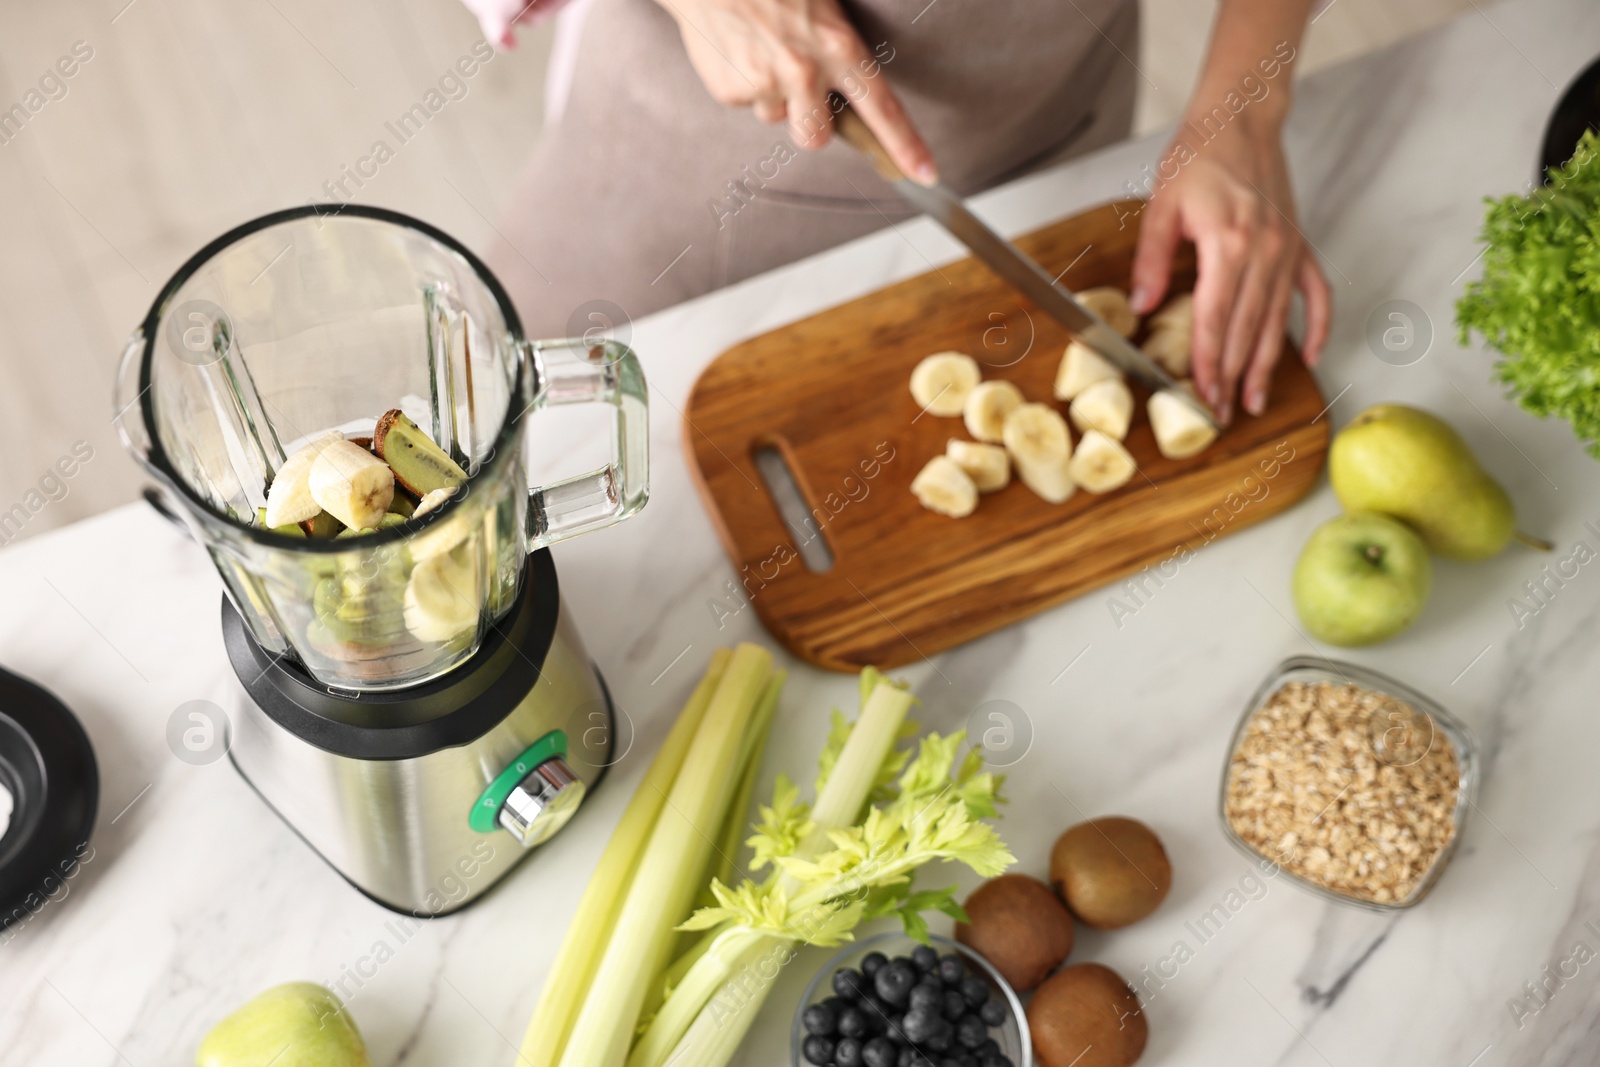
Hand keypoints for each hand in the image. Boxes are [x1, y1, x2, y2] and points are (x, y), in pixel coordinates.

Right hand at [659, 0, 936, 181]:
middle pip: (816, 138)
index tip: (926, 174)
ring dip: (772, 94)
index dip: (905, 145)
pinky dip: (741, 81)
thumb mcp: (823, 2)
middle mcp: (805, 71)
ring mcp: (765, 84)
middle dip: (809, 123)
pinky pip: (743, 102)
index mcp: (839, 46)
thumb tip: (842, 94)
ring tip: (762, 48)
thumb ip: (839, 48)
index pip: (882, 108)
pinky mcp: (730, 91)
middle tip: (799, 87)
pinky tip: (738, 47)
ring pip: (776, 117)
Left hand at [1129, 118, 1330, 423]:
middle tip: (1223, 414)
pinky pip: (1316, 294)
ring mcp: (1288, 250)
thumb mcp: (1162, 205)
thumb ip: (1152, 258)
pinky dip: (1317, 326)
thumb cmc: (1200, 154)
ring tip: (1257, 401)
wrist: (1241, 117)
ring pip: (1278, 321)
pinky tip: (1309, 357)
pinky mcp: (1300, 244)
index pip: (1216, 320)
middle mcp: (1266, 252)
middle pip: (1248, 330)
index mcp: (1230, 244)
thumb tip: (1141, 304)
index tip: (1202, 395)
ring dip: (1268, 365)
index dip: (1209, 363)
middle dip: (1234, 377)